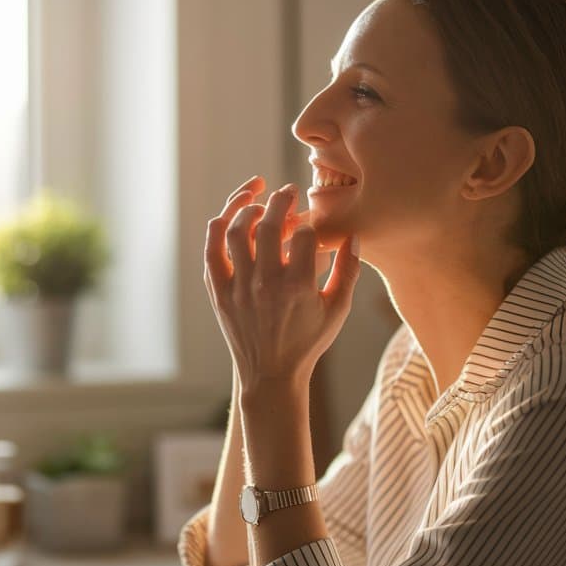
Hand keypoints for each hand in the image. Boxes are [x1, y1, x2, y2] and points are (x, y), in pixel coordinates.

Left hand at [203, 176, 361, 393]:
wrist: (270, 374)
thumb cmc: (307, 342)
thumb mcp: (337, 310)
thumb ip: (348, 272)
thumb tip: (353, 236)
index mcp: (298, 288)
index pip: (304, 235)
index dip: (310, 223)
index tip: (310, 225)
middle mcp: (265, 284)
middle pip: (270, 225)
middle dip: (281, 200)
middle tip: (287, 191)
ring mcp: (238, 287)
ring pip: (235, 231)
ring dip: (246, 206)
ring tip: (258, 198)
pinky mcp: (219, 292)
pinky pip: (212, 250)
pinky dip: (219, 227)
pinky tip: (230, 215)